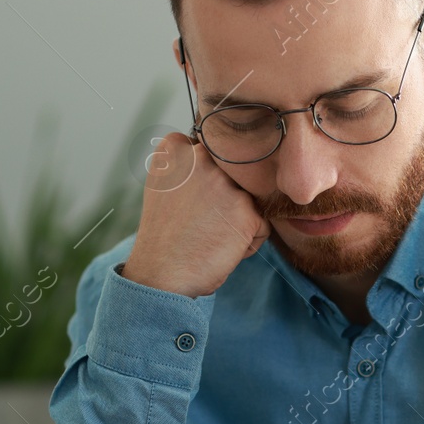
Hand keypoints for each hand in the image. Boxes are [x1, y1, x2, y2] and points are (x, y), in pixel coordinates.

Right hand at [121, 132, 269, 297]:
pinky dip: (248, 242)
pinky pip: (262, 225)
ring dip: (239, 219)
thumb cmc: (165, 236)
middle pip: (235, 175)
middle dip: (226, 198)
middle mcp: (200, 157)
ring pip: (250, 199)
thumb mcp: (165, 186)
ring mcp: (225, 183)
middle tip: (198, 221)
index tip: (185, 201)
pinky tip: (221, 248)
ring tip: (210, 235)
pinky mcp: (247, 210)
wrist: (162, 275)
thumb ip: (188, 163)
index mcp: (175, 148)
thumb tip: (218, 156)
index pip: (213, 153)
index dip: (206, 181)